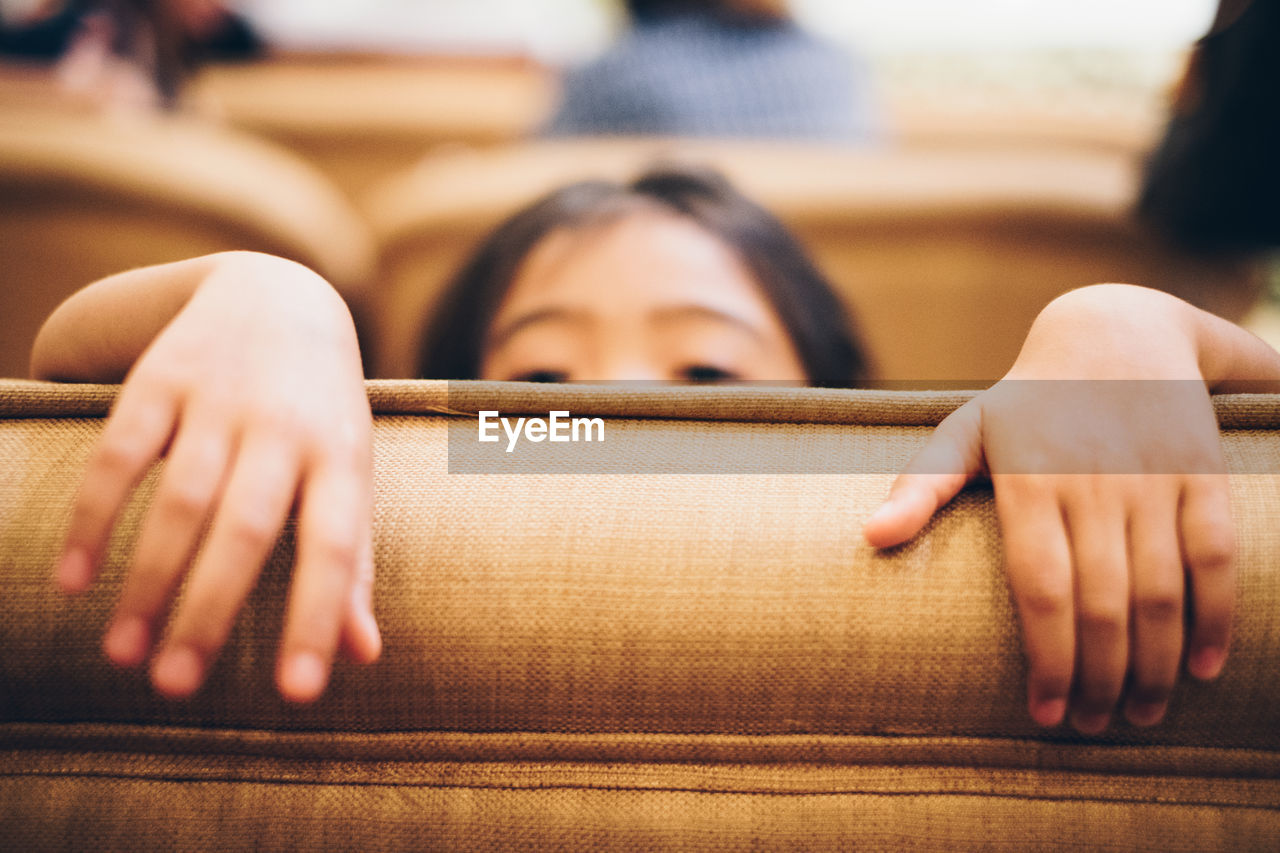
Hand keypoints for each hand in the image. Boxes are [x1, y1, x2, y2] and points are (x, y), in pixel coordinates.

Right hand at [53, 254, 379, 701]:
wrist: (280, 296)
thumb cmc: (323, 413)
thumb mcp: (351, 473)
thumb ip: (354, 562)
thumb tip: (365, 654)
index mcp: (342, 457)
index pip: (336, 548)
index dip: (317, 617)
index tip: (297, 693)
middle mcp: (284, 427)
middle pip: (245, 529)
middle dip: (209, 612)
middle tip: (175, 687)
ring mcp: (221, 399)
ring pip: (179, 500)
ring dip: (146, 580)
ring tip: (122, 653)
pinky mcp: (162, 379)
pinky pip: (120, 453)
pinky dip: (94, 517)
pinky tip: (74, 581)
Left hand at [864, 286, 1234, 732]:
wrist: (1115, 333)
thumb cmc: (1028, 401)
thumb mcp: (966, 429)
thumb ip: (922, 484)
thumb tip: (869, 537)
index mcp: (1028, 481)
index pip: (1040, 589)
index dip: (1048, 658)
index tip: (1044, 713)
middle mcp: (1093, 485)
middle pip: (1102, 605)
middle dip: (1098, 679)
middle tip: (1090, 727)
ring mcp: (1153, 479)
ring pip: (1162, 591)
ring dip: (1155, 664)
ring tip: (1138, 713)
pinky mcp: (1202, 474)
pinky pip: (1214, 556)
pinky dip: (1216, 617)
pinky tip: (1201, 668)